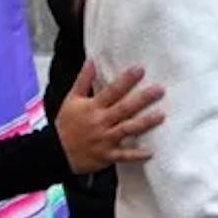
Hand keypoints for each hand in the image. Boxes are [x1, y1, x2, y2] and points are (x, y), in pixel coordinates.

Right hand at [54, 60, 162, 174]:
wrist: (56, 152)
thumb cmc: (66, 125)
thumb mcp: (71, 100)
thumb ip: (83, 80)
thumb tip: (91, 61)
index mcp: (93, 107)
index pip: (112, 91)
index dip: (126, 80)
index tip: (140, 69)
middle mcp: (101, 122)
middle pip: (124, 108)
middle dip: (142, 99)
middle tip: (159, 90)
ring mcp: (105, 140)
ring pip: (127, 129)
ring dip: (144, 123)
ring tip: (161, 115)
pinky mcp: (107, 155)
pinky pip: (123, 155)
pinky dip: (136, 155)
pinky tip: (151, 152)